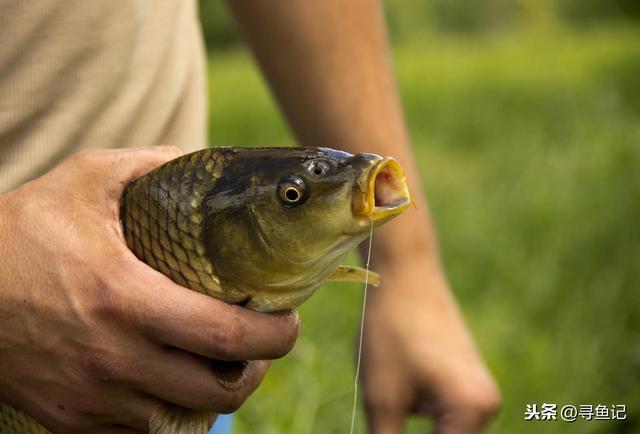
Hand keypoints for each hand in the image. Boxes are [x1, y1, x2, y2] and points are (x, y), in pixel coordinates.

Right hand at [0, 148, 299, 432]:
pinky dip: (170, 412)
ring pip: (183, 418)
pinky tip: (173, 380)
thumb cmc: (19, 233)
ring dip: (215, 394)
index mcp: (123, 297)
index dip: (274, 335)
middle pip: (217, 388)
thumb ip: (149, 166)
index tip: (288, 320)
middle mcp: (111, 357)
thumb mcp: (84, 181)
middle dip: (257, 369)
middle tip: (264, 343)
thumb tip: (201, 163)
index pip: (226, 334)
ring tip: (222, 362)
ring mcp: (90, 396)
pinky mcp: (71, 419)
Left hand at [361, 257, 499, 433]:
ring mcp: (479, 391)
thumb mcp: (382, 398)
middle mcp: (487, 405)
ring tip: (390, 401)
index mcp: (474, 412)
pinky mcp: (465, 381)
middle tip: (386, 419)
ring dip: (414, 430)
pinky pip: (445, 417)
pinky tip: (398, 395)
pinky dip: (420, 417)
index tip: (387, 430)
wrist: (404, 275)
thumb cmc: (391, 331)